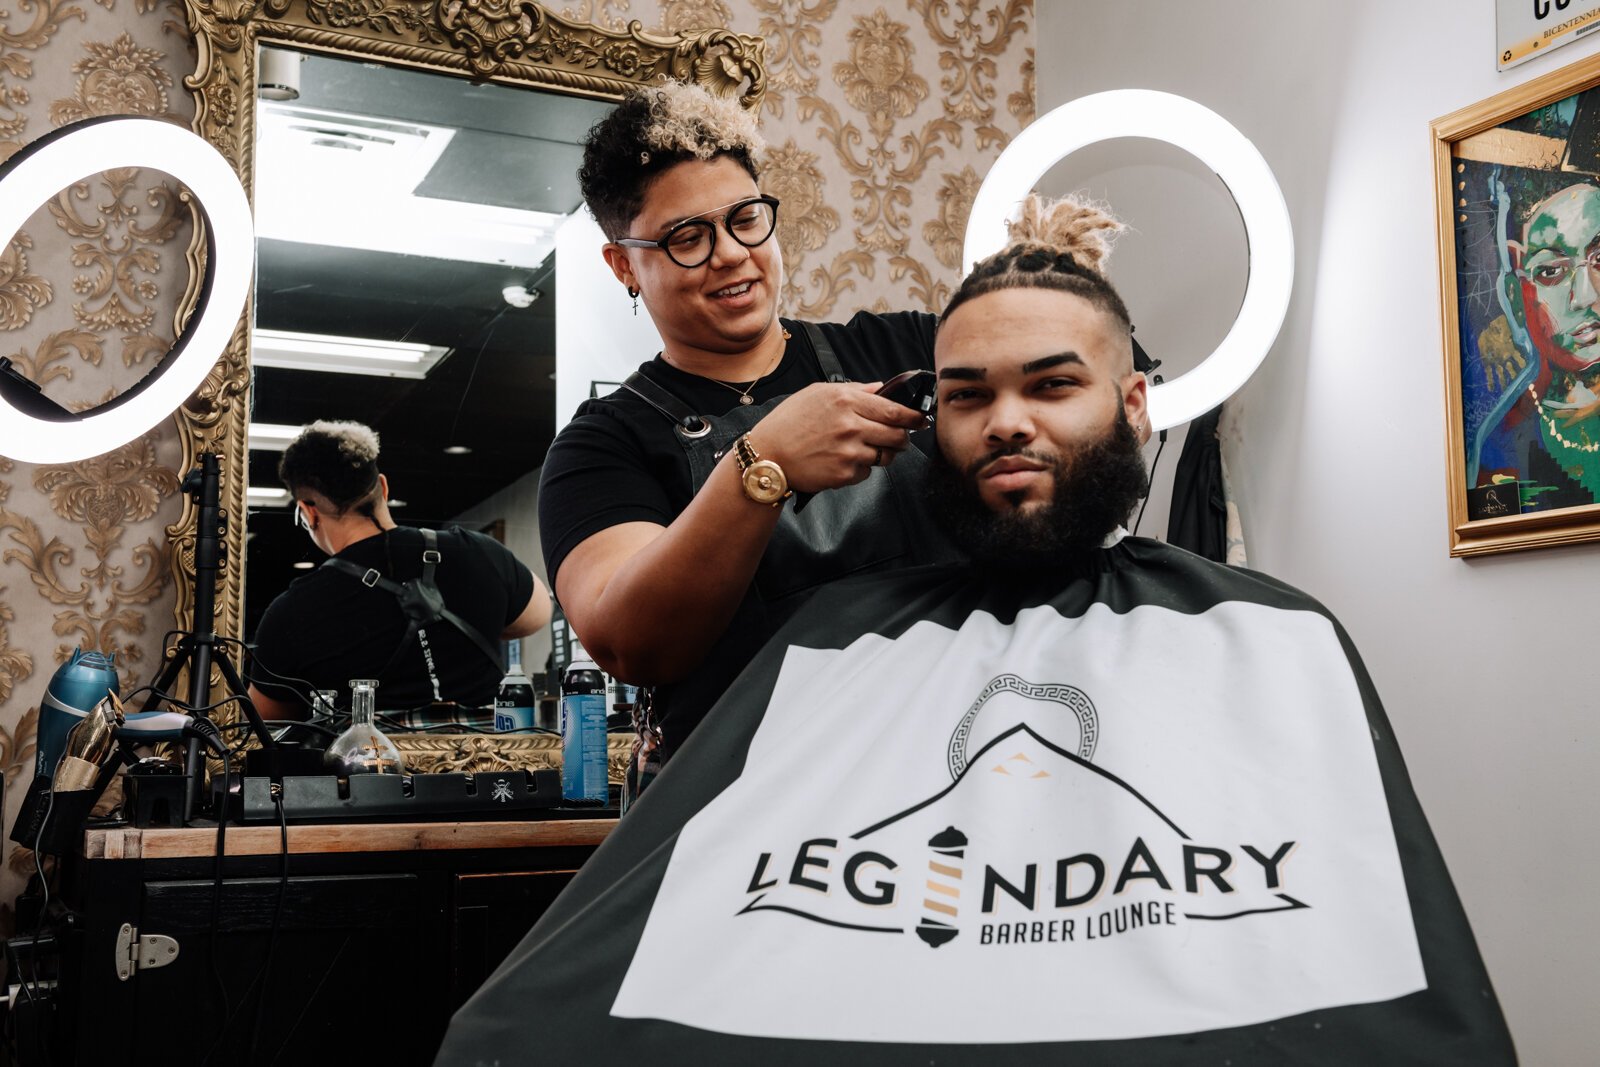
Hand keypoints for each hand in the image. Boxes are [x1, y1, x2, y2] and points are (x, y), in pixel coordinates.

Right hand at [748, 381, 926, 492]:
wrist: (767, 456)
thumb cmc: (789, 422)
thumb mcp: (817, 393)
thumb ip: (854, 389)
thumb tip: (881, 389)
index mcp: (846, 401)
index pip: (895, 410)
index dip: (914, 417)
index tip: (921, 419)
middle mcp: (851, 425)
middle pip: (897, 435)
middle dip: (903, 438)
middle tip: (900, 439)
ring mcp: (849, 452)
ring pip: (885, 456)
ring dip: (883, 454)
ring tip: (866, 449)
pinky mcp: (844, 474)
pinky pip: (867, 471)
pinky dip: (861, 467)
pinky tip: (843, 460)